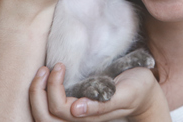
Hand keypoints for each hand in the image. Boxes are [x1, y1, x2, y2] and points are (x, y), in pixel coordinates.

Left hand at [29, 64, 169, 121]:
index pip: (59, 109)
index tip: (60, 65)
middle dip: (37, 93)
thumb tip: (77, 109)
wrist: (145, 91)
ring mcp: (76, 113)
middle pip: (44, 117)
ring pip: (44, 116)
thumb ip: (103, 104)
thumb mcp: (126, 93)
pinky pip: (49, 108)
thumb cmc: (138, 89)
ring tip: (42, 71)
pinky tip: (47, 76)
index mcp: (90, 116)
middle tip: (44, 68)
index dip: (53, 88)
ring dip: (37, 94)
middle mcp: (80, 118)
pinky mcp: (75, 106)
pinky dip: (42, 94)